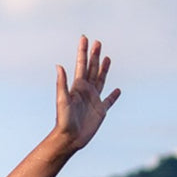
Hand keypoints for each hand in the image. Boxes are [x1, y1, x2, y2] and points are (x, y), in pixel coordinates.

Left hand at [55, 36, 119, 152]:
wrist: (69, 138)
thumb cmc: (63, 120)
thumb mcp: (62, 100)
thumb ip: (62, 83)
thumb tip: (59, 65)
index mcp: (77, 86)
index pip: (81, 65)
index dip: (83, 51)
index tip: (84, 38)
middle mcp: (86, 91)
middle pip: (92, 69)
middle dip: (95, 55)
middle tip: (98, 42)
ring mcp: (94, 100)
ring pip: (101, 80)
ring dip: (104, 69)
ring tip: (107, 58)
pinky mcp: (100, 111)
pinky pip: (109, 101)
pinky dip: (113, 96)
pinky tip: (118, 90)